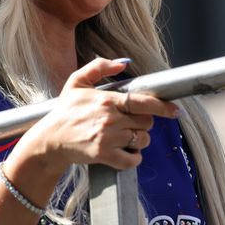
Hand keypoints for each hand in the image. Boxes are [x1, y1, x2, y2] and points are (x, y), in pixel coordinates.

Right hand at [15, 58, 179, 174]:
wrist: (49, 140)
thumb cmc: (64, 111)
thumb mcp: (76, 82)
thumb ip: (99, 67)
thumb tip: (123, 64)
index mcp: (106, 100)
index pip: (143, 102)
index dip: (163, 107)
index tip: (175, 111)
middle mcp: (109, 119)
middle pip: (146, 122)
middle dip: (143, 123)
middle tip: (130, 123)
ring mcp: (107, 138)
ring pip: (142, 141)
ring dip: (139, 141)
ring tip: (125, 138)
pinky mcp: (104, 155)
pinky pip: (132, 160)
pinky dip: (133, 158)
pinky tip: (126, 153)